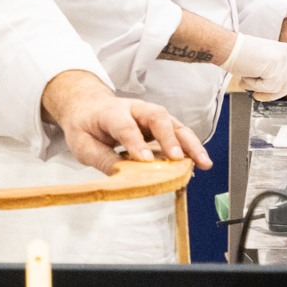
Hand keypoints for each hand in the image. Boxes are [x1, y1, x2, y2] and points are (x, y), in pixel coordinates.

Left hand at [41, 70, 211, 173]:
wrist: (89, 108)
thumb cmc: (85, 126)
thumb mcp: (82, 146)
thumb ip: (103, 160)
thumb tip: (123, 178)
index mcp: (110, 113)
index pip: (125, 125)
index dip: (135, 142)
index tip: (145, 161)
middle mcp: (135, 109)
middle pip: (157, 117)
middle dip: (169, 137)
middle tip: (177, 158)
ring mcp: (150, 115)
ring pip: (173, 124)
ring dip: (190, 143)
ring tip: (203, 162)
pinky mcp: (160, 125)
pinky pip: (178, 133)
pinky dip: (190, 147)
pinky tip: (199, 162)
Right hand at [220, 33, 286, 99]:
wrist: (228, 47)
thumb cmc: (242, 56)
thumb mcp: (269, 64)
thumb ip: (280, 74)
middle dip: (273, 93)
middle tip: (257, 93)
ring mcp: (284, 60)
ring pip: (279, 89)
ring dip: (261, 88)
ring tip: (249, 77)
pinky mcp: (275, 66)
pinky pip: (269, 88)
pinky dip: (255, 85)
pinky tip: (248, 74)